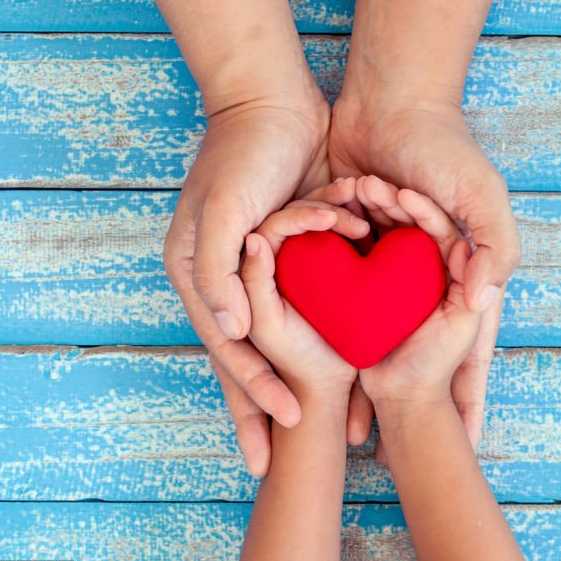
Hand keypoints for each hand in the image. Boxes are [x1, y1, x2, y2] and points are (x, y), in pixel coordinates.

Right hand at [163, 90, 345, 476]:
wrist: (272, 103)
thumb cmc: (242, 157)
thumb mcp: (223, 211)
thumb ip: (218, 272)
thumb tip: (229, 332)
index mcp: (206, 280)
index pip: (230, 356)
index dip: (251, 398)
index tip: (277, 437)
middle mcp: (232, 283)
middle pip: (253, 362)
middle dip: (271, 409)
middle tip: (297, 456)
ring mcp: (263, 272)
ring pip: (285, 341)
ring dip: (303, 379)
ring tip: (341, 422)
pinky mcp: (297, 255)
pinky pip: (312, 305)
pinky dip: (328, 334)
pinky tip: (355, 362)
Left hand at [330, 98, 518, 452]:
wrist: (390, 100)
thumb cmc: (445, 148)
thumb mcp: (483, 196)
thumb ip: (496, 246)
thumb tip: (485, 301)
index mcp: (464, 271)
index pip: (474, 346)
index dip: (473, 392)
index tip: (468, 438)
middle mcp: (428, 274)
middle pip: (422, 348)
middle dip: (408, 394)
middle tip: (388, 439)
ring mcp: (391, 262)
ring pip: (379, 327)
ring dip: (366, 363)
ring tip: (351, 414)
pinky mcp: (356, 244)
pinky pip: (346, 291)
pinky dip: (334, 318)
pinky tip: (320, 357)